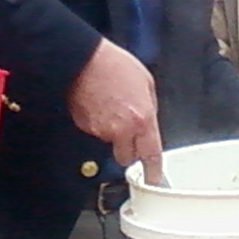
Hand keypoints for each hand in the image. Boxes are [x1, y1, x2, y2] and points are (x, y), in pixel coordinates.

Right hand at [66, 38, 164, 184]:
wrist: (84, 59)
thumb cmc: (114, 65)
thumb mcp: (146, 82)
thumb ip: (150, 106)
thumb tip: (149, 119)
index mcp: (142, 119)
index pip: (150, 154)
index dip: (153, 171)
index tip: (154, 179)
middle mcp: (121, 130)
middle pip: (127, 157)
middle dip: (128, 149)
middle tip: (127, 131)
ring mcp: (101, 130)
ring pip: (109, 143)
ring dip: (112, 131)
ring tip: (111, 106)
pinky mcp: (85, 126)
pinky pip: (95, 131)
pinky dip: (97, 122)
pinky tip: (99, 104)